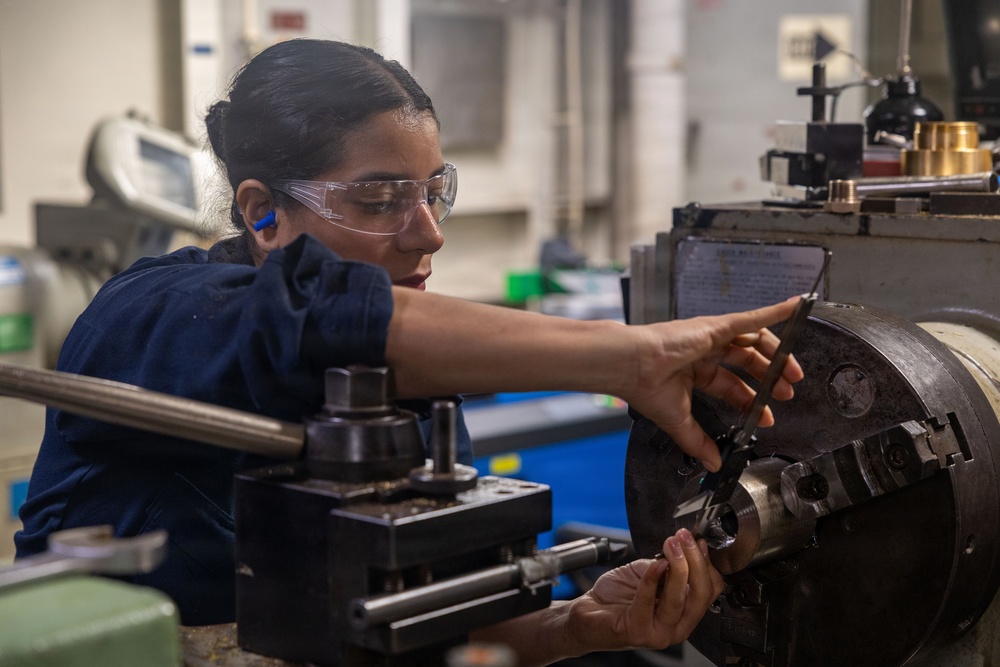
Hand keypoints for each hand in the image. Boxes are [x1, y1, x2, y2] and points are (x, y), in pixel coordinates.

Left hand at [565, 528, 723, 652]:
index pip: (711, 588)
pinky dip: (653, 578)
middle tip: (684, 538)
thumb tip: (683, 546)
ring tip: (672, 545)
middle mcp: (677, 626)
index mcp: (685, 611)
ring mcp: (660, 633)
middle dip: (695, 561)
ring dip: (677, 567)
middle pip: (701, 594)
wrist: (588, 613)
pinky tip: (655, 565)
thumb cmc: (617, 596)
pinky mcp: (638, 632)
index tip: (696, 539)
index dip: (706, 562)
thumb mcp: (648, 573)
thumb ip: (667, 564)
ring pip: (679, 599)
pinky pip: (649, 600)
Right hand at [624, 298, 804, 470]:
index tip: (765, 417)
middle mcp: (705, 351)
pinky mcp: (716, 325)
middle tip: (787, 393)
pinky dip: (775, 312)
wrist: (631, 366)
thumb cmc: (644, 386)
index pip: (733, 386)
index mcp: (695, 371)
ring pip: (754, 340)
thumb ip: (698, 441)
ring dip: (778, 354)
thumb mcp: (678, 420)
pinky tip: (795, 307)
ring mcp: (712, 336)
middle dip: (770, 378)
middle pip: (748, 361)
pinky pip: (751, 318)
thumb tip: (712, 463)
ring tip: (793, 373)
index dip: (752, 401)